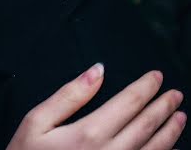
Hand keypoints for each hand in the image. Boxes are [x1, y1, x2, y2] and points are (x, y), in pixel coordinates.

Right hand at [6, 64, 185, 149]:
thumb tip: (97, 71)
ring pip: (154, 148)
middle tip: (176, 94)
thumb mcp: (37, 121)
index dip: (144, 87)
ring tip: (181, 117)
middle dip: (163, 107)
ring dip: (170, 131)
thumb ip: (69, 96)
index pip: (128, 103)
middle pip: (145, 125)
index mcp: (90, 132)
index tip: (157, 76)